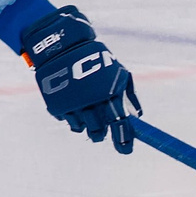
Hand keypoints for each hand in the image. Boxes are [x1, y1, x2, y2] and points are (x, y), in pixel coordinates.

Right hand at [21, 5, 139, 153]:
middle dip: (101, 133)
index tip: (126, 150)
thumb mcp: (118, 71)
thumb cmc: (95, 59)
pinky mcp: (57, 104)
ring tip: (86, 107)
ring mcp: (73, 104)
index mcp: (109, 93)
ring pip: (82, 129)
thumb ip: (129, 95)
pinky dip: (72, 115)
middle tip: (101, 126)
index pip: (120, 125)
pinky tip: (72, 100)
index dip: (123, 141)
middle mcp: (91, 101)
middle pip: (99, 132)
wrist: (63, 46)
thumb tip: (138, 118)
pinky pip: (68, 121)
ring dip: (86, 123)